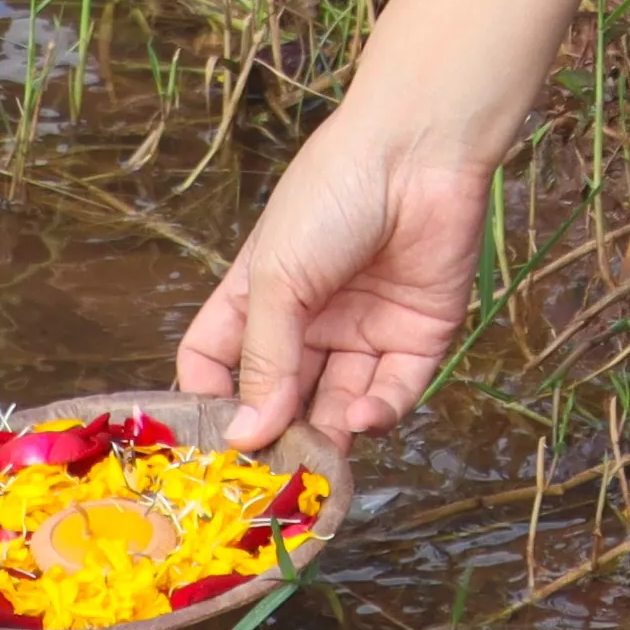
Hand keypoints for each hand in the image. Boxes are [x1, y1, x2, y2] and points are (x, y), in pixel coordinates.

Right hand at [174, 102, 494, 451]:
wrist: (420, 150)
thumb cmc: (333, 192)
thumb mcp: (278, 275)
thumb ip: (263, 357)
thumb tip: (244, 435)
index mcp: (261, 296)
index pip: (218, 362)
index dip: (211, 401)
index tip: (209, 444)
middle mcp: (311, 320)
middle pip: (282, 397)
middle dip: (276, 437)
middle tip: (270, 480)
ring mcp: (364, 330)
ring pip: (338, 407)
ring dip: (327, 439)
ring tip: (317, 462)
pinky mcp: (418, 338)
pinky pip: (393, 393)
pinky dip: (377, 414)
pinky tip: (360, 418)